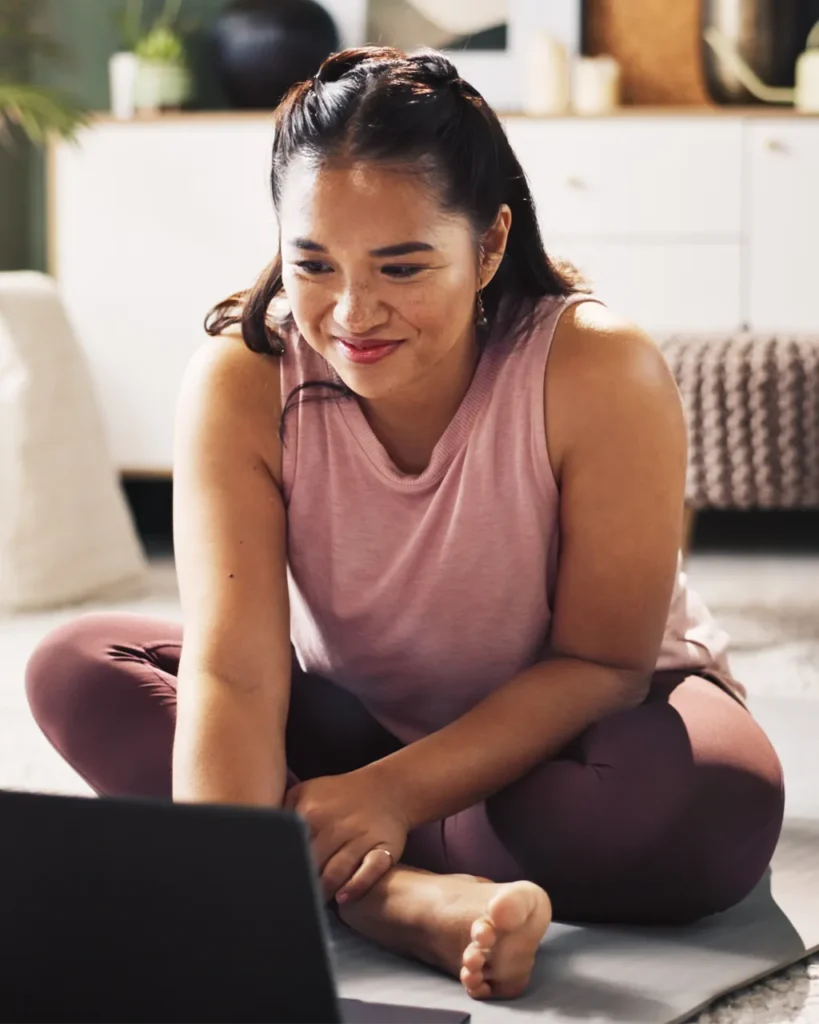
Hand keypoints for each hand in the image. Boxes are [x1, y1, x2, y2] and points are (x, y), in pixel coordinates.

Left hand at [283, 766, 409, 904]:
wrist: (388, 789)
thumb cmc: (340, 796)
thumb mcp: (306, 792)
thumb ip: (281, 811)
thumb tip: (256, 836)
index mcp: (312, 813)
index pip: (289, 846)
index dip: (280, 867)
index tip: (270, 884)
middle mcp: (336, 825)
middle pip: (311, 864)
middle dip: (300, 884)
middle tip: (288, 903)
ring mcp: (361, 837)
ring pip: (337, 871)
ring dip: (322, 891)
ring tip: (311, 906)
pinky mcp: (384, 848)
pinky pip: (372, 869)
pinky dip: (357, 885)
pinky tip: (343, 898)